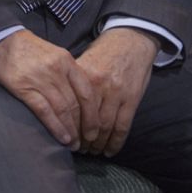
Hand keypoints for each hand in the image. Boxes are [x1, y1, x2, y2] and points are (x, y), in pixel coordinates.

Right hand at [0, 29, 97, 149]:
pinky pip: (45, 111)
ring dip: (71, 131)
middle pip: (77, 104)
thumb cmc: (26, 49)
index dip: (93, 114)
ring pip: (63, 110)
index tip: (95, 129)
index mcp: (66, 61)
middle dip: (84, 127)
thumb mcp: (53, 54)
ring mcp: (40, 79)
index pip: (87, 92)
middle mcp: (57, 70)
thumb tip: (79, 100)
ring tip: (74, 144)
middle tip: (86, 142)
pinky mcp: (24, 88)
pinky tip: (62, 138)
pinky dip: (56, 127)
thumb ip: (67, 74)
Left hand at [73, 27, 158, 156]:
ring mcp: (117, 94)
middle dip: (82, 139)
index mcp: (83, 76)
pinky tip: (109, 151)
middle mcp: (99, 86)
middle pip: (87, 121)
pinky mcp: (132, 99)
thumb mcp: (84, 62)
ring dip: (98, 144)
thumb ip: (74, 82)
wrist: (130, 40)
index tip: (65, 137)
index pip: (73, 109)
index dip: (69, 127)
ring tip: (93, 152)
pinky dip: (116, 142)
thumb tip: (59, 103)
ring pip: (105, 127)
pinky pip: (123, 126)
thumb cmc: (104, 53)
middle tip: (78, 149)